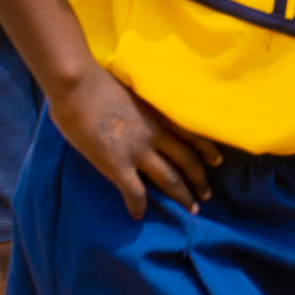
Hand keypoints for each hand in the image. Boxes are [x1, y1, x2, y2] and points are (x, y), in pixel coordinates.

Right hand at [46, 69, 223, 217]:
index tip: (218, 161)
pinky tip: (138, 215)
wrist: (77, 84)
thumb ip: (142, 107)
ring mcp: (138, 151)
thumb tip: (138, 113)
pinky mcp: (117, 165)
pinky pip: (134, 192)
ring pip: (171, 179)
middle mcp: (156, 134)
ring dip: (183, 196)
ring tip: (192, 209)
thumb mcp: (133, 91)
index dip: (208, 150)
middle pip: (188, 162)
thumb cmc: (98, 79)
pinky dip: (138, 206)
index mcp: (160, 115)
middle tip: (207, 195)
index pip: (194, 135)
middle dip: (200, 181)